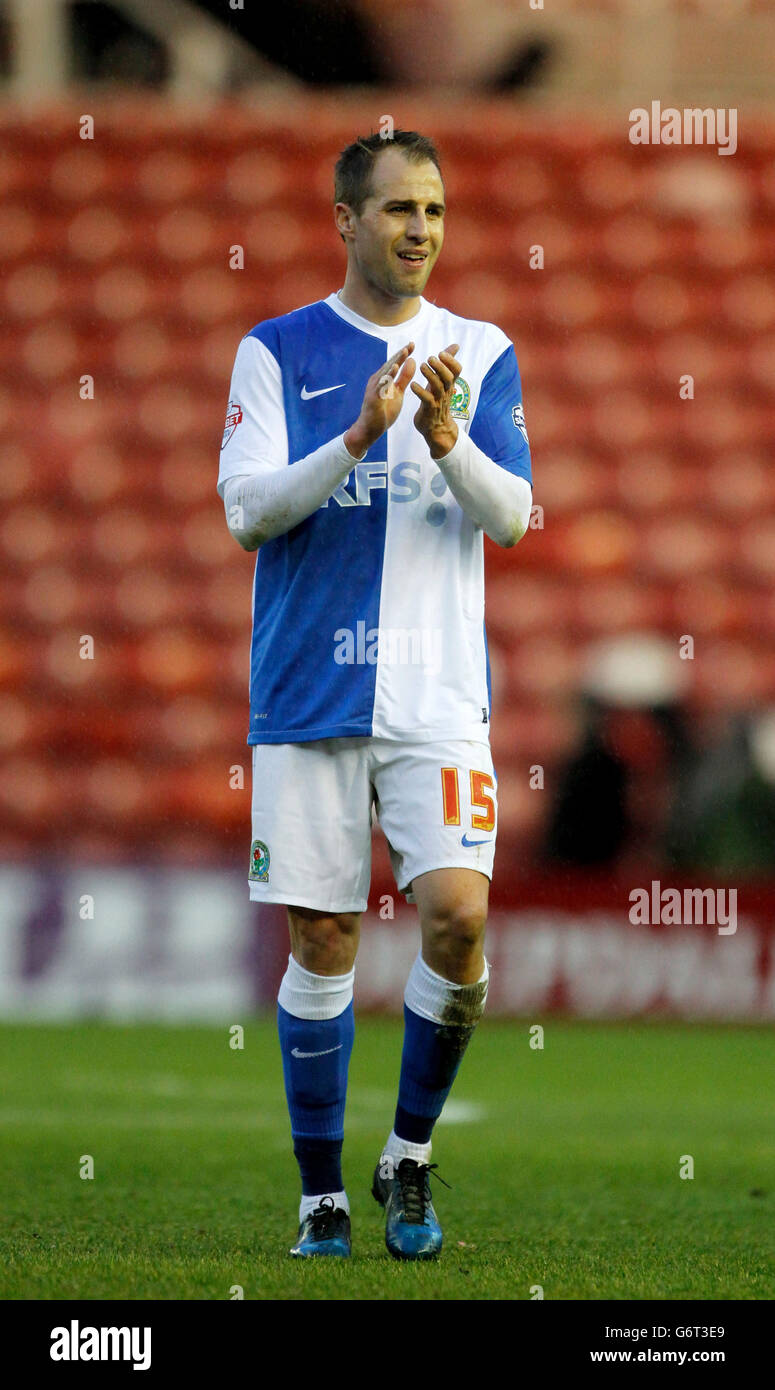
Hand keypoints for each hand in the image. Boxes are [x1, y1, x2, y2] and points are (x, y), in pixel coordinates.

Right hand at [344, 342, 415, 458]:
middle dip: (401, 354)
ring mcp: (374, 389)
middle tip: (411, 344)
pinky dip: (387, 377)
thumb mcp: (398, 392)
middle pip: (390, 364)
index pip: (395, 363)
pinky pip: (380, 386)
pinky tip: (393, 370)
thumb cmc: (384, 411)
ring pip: (385, 373)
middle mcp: (378, 380)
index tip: (413, 344)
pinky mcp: (373, 398)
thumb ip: (404, 378)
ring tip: (404, 353)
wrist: (370, 429)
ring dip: (395, 362)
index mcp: (384, 379)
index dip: (403, 354)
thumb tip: (412, 361)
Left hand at [411, 343, 460, 458]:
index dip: (451, 361)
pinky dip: (420, 391)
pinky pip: (426, 399)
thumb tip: (456, 345)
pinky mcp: (429, 409)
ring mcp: (438, 400)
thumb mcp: (443, 381)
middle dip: (440, 367)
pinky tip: (413, 384)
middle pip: (448, 377)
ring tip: (421, 366)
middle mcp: (445, 391)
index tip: (442, 353)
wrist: (436, 428)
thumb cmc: (438, 400)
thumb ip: (446, 364)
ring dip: (430, 375)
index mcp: (449, 384)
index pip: (457, 370)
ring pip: (438, 387)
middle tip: (430, 358)